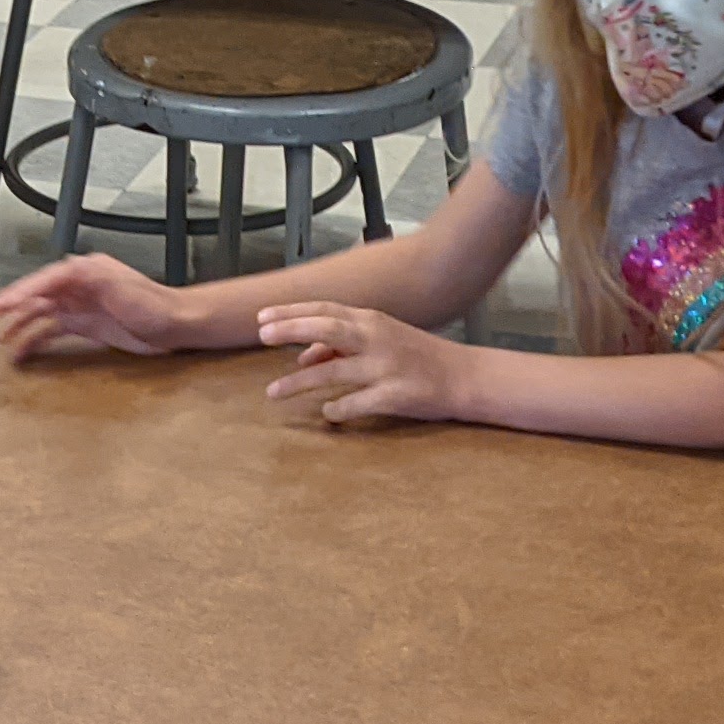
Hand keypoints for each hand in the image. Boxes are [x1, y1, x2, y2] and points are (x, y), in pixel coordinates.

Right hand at [0, 251, 194, 361]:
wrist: (176, 324)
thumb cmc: (154, 304)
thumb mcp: (120, 285)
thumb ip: (91, 277)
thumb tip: (66, 267)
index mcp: (84, 271)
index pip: (43, 281)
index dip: (20, 292)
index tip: (0, 305)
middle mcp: (78, 287)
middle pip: (37, 296)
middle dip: (13, 307)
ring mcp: (80, 306)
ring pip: (41, 314)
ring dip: (21, 325)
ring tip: (1, 339)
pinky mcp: (85, 325)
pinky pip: (53, 331)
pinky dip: (37, 340)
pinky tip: (24, 351)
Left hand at [259, 302, 477, 425]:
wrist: (463, 376)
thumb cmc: (416, 355)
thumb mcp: (379, 339)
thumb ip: (341, 344)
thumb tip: (302, 356)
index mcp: (371, 320)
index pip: (324, 310)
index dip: (291, 312)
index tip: (261, 318)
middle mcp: (376, 338)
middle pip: (325, 329)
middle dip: (290, 330)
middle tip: (260, 336)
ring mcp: (385, 367)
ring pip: (332, 371)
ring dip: (298, 382)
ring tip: (272, 392)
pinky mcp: (395, 395)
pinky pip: (356, 403)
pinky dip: (337, 408)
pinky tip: (326, 412)